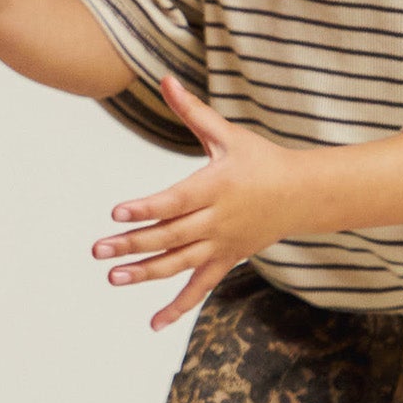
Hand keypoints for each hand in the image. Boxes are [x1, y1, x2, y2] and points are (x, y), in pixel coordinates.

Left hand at [93, 76, 300, 330]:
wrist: (304, 195)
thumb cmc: (261, 159)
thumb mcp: (228, 134)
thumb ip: (193, 111)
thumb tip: (165, 78)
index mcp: (216, 186)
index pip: (175, 200)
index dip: (147, 208)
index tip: (117, 212)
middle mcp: (217, 220)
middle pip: (170, 235)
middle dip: (133, 243)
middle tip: (98, 249)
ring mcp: (221, 245)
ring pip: (180, 264)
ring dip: (146, 273)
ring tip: (114, 278)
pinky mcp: (225, 261)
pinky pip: (199, 289)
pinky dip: (178, 308)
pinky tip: (153, 324)